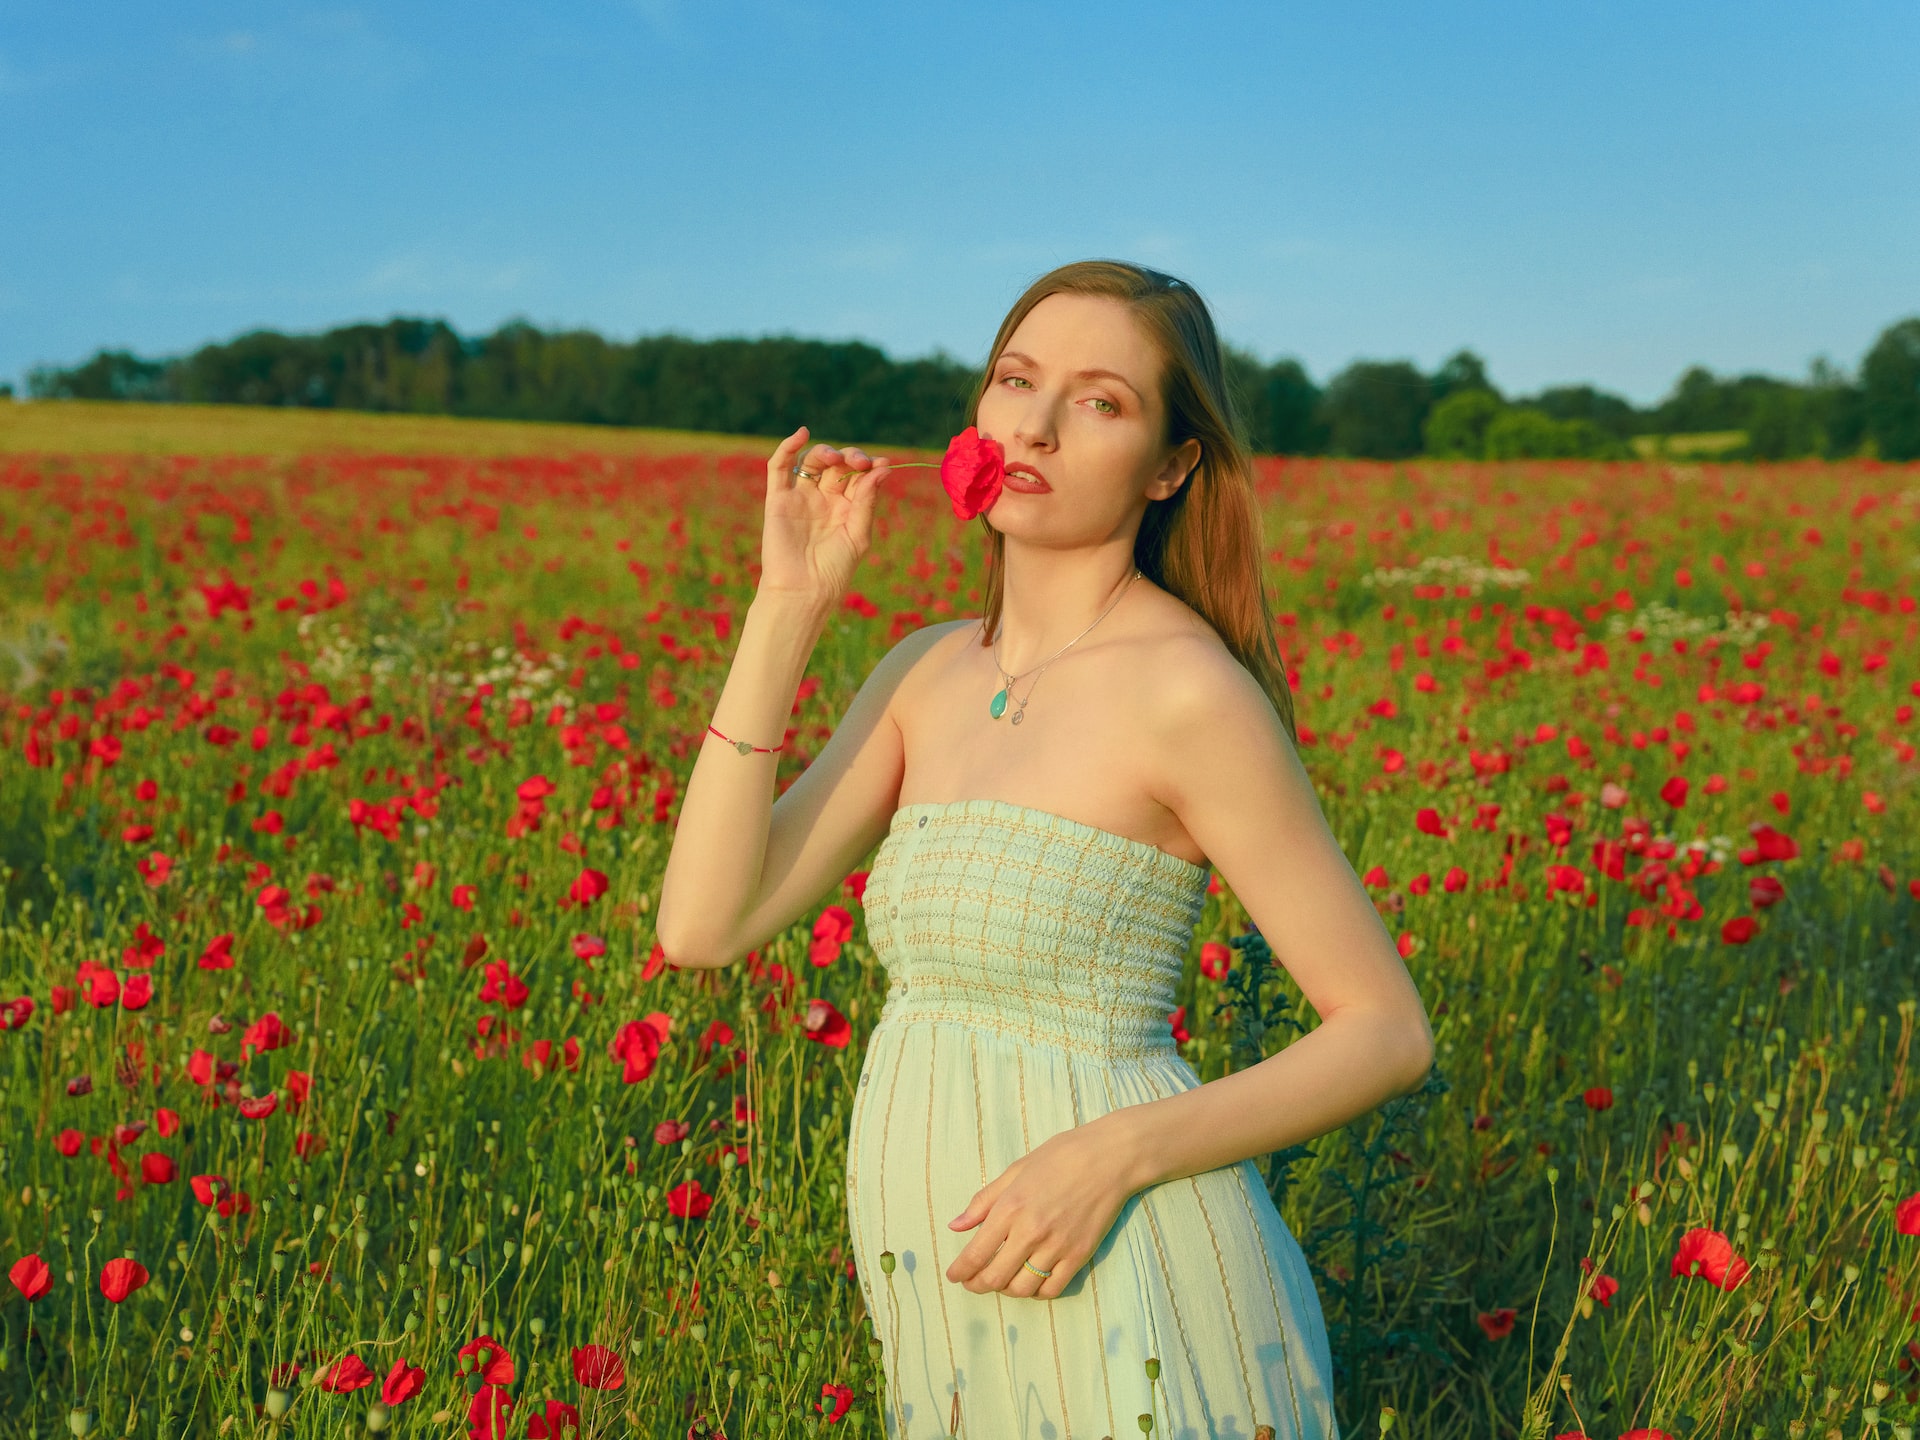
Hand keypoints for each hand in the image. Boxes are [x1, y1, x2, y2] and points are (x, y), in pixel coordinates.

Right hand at [757, 425, 892, 605]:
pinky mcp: (777, 499)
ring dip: (826, 452)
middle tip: (860, 463)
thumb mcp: (858, 534)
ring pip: (811, 461)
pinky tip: (801, 433)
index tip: (882, 464)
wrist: (803, 591)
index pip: (859, 477)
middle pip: (837, 465)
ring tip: (835, 459)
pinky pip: (779, 467)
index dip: (870, 466)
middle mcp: (823, 499)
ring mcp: (800, 497)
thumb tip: (883, 468)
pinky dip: (787, 447)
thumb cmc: (834, 570)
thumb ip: (867, 500)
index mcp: (846, 508)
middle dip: (850, 458)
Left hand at [944, 1121, 1134, 1300]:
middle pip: (995, 1278)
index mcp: (1010, 1208)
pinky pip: (1052, 1289)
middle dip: (978, 1285)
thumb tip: (956, 1225)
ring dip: (1007, 1290)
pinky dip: (1037, 1292)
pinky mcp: (1079, 1256)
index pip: (975, 1254)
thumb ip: (983, 1200)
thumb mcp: (1015, 1170)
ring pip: (1022, 1289)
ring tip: (1003, 1279)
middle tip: (973, 1283)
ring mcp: (1057, 1247)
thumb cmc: (1059, 1157)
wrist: (1109, 1157)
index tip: (953, 1277)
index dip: (960, 1272)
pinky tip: (1032, 1281)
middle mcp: (1031, 1232)